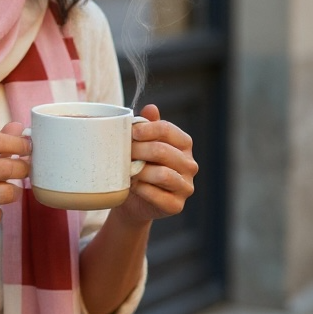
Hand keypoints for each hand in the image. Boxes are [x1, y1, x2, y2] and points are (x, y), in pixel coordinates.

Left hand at [115, 104, 197, 225]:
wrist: (133, 200)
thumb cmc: (138, 166)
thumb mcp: (141, 144)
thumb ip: (147, 126)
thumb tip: (151, 108)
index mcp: (183, 144)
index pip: (167, 130)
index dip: (146, 129)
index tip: (130, 133)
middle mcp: (189, 165)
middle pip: (163, 151)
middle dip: (138, 151)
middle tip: (123, 154)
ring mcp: (186, 186)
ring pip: (162, 174)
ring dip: (140, 172)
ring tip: (127, 171)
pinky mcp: (176, 205)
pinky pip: (157, 195)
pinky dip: (141, 190)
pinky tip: (133, 186)